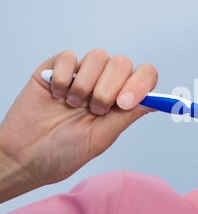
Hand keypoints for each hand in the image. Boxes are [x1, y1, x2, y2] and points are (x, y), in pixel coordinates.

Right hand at [0, 49, 157, 201]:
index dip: (140, 84)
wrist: (24, 157)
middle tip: (94, 110)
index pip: (144, 76)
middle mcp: (104, 84)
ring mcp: (80, 75)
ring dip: (86, 84)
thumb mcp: (101, 137)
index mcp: (120, 100)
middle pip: (122, 63)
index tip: (124, 103)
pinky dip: (63, 76)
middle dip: (109, 88)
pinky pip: (68, 56)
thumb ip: (128, 115)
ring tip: (73, 104)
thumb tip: (157, 101)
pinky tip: (55, 94)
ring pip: (98, 57)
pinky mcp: (55, 68)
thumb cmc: (63, 152)